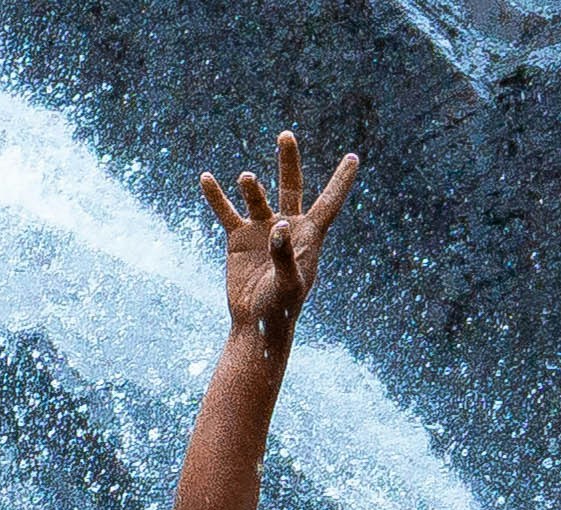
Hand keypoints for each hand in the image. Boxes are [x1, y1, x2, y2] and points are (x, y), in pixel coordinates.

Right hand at [198, 132, 359, 337]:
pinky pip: (227, 212)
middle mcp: (287, 227)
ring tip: (246, 179)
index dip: (341, 180)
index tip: (354, 157)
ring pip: (256, 198)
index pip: (329, 202)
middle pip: (291, 186)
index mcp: (309, 236)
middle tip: (286, 135)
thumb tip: (280, 227)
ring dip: (250, 187)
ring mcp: (262, 230)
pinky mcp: (239, 238)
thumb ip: (285, 254)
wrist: (256, 323)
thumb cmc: (281, 307)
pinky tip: (207, 179)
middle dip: (289, 161)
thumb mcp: (289, 283)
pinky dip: (217, 196)